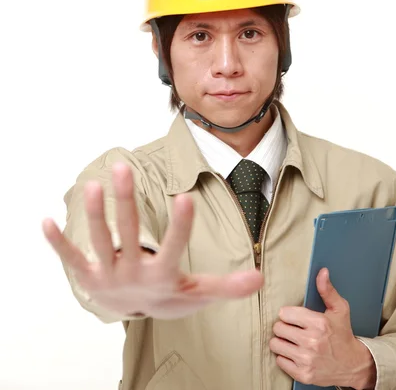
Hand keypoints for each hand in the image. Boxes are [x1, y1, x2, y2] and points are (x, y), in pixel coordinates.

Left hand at [43, 162, 263, 319]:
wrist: (136, 317)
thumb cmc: (169, 297)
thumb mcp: (199, 293)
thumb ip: (227, 285)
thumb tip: (260, 279)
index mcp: (162, 276)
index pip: (174, 248)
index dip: (180, 226)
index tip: (185, 198)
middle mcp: (132, 275)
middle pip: (128, 236)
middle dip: (125, 203)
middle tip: (122, 169)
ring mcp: (107, 274)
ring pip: (99, 242)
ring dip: (94, 215)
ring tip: (92, 184)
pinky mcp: (87, 275)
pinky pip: (70, 258)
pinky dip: (58, 242)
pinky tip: (45, 222)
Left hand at [269, 268, 376, 388]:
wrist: (353, 365)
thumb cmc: (343, 334)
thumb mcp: (339, 309)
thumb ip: (327, 290)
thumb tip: (322, 272)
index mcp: (319, 323)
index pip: (284, 313)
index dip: (289, 315)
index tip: (295, 318)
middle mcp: (312, 342)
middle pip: (278, 328)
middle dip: (284, 328)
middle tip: (294, 330)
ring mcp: (307, 360)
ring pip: (276, 344)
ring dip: (282, 342)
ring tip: (293, 342)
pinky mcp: (303, 375)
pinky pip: (280, 361)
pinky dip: (285, 358)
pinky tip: (295, 354)